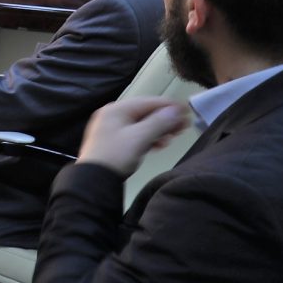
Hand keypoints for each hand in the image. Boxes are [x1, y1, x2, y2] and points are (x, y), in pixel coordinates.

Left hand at [76, 96, 191, 176]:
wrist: (94, 180)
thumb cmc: (116, 155)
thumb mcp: (139, 138)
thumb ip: (159, 122)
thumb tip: (176, 110)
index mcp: (116, 110)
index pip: (147, 102)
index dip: (169, 106)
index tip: (187, 111)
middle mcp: (113, 115)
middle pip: (145, 113)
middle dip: (165, 119)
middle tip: (184, 126)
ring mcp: (113, 129)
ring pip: (142, 125)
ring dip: (159, 130)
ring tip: (174, 137)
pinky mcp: (115, 142)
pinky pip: (136, 135)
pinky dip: (149, 138)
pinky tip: (160, 145)